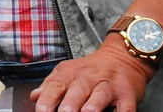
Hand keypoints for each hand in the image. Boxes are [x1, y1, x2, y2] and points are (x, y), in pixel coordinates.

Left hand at [30, 36, 154, 111]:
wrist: (123, 56)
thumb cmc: (92, 69)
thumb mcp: (69, 71)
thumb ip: (51, 84)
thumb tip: (35, 96)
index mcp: (72, 73)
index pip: (56, 84)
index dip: (47, 99)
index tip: (41, 111)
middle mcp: (90, 78)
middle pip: (78, 90)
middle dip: (70, 103)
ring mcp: (109, 86)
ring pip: (100, 95)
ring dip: (93, 106)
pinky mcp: (127, 94)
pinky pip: (125, 106)